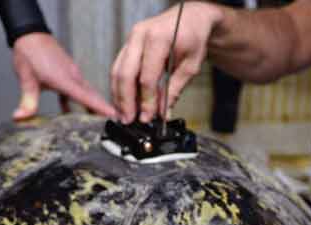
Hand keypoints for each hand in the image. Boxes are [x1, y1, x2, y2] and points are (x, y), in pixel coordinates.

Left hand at [11, 33, 115, 119]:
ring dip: (93, 106)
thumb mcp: (26, 78)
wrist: (29, 32)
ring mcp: (72, 74)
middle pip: (93, 96)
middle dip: (104, 110)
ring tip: (99, 121)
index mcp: (65, 79)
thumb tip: (21, 116)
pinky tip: (70, 113)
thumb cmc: (29, 51)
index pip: (87, 97)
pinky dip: (78, 101)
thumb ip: (28, 100)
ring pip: (87, 93)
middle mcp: (73, 76)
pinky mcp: (67, 73)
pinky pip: (76, 90)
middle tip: (115, 123)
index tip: (114, 115)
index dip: (101, 108)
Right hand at [110, 2, 221, 123]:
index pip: (147, 77)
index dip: (146, 101)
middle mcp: (140, 35)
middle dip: (126, 101)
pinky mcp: (128, 44)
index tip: (147, 117)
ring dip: (119, 95)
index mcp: (159, 39)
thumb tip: (162, 113)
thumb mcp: (191, 66)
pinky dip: (119, 85)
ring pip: (117, 71)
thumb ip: (174, 90)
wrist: (190, 17)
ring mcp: (131, 38)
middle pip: (125, 74)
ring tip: (124, 114)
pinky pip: (118, 67)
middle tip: (128, 120)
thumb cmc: (193, 37)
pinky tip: (124, 100)